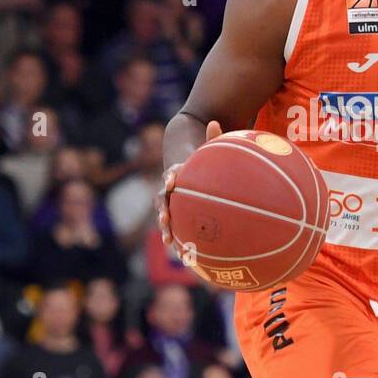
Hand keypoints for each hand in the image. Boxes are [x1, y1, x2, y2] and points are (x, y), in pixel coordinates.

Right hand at [155, 120, 222, 253]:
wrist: (185, 169)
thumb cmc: (200, 160)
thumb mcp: (206, 148)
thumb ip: (211, 138)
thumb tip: (215, 121)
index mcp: (176, 173)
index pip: (170, 174)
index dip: (169, 178)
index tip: (171, 183)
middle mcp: (169, 189)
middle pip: (162, 200)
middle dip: (162, 211)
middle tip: (165, 219)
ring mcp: (170, 203)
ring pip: (165, 217)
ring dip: (166, 229)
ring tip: (169, 242)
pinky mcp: (176, 214)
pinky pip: (175, 228)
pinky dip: (178, 239)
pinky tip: (185, 256)